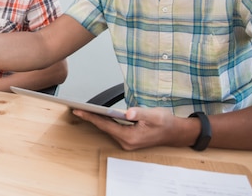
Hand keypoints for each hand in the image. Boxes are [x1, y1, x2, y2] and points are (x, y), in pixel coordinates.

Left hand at [72, 107, 187, 149]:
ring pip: (108, 129)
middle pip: (104, 128)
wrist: (175, 133)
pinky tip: (99, 115)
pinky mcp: (128, 139)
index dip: (92, 117)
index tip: (79, 111)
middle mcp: (127, 142)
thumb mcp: (154, 115)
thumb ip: (139, 113)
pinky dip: (105, 122)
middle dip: (90, 118)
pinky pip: (113, 130)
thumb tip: (127, 113)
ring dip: (97, 120)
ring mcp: (127, 142)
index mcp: (131, 137)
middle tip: (76, 109)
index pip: (106, 126)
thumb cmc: (165, 123)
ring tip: (83, 110)